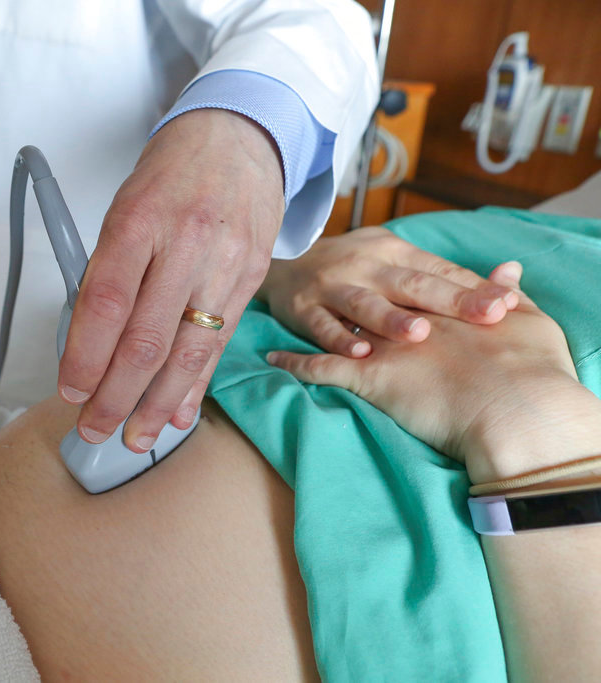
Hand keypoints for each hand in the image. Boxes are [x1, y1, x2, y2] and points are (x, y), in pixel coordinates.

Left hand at [58, 109, 284, 451]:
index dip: (85, 356)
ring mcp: (225, 264)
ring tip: (135, 438)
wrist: (241, 135)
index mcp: (140, 220)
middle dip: (116, 396)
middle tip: (94, 429)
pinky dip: (196, 385)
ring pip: (188, 352)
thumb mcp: (125, 207)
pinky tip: (179, 414)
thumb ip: (109, 271)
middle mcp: (186, 244)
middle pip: (146, 340)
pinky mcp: (252, 279)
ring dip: (157, 405)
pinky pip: (220, 344)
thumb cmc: (171, 173)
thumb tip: (89, 344)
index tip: (70, 391)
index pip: (105, 303)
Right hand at [257, 227, 519, 357]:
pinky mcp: (303, 308)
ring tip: (420, 335)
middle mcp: (365, 265)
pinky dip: (340, 340)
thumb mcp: (393, 259)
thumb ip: (443, 274)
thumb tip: (510, 280)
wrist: (283, 264)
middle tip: (485, 317)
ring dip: (391, 320)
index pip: (438, 270)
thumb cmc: (353, 268)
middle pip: (410, 284)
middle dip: (449, 301)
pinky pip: (323, 326)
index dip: (471, 287)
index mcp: (392, 252)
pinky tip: (361, 354)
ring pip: (365, 303)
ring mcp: (332, 286)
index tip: (506, 304)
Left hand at [267, 262, 600, 483]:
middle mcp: (404, 317)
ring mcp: (382, 346)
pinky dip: (295, 363)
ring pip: (337, 327)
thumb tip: (510, 274)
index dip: (391, 278)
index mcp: (438, 304)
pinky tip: (272, 358)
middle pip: (370, 297)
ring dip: (312, 320)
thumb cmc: (526, 370)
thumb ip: (505, 295)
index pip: (411, 283)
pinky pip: (319, 369)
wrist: (512, 408)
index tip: (377, 270)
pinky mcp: (366, 376)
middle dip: (346, 287)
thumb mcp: (525, 325)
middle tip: (329, 282)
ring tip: (289, 313)